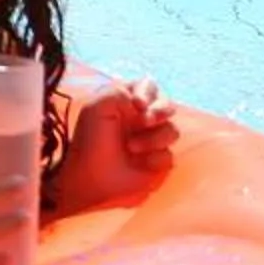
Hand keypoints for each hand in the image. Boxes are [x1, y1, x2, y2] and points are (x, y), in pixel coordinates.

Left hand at [59, 78, 177, 208]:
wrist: (93, 177)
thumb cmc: (91, 140)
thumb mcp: (97, 108)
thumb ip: (118, 92)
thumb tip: (142, 101)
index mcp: (126, 102)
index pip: (148, 86)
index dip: (148, 92)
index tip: (137, 103)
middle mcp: (142, 119)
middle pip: (168, 106)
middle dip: (161, 111)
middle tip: (147, 121)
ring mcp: (152, 140)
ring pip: (172, 131)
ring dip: (152, 139)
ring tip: (131, 148)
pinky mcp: (159, 162)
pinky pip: (169, 156)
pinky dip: (154, 159)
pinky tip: (139, 164)